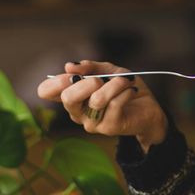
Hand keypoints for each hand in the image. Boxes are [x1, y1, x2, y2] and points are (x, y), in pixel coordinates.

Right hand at [36, 60, 166, 151]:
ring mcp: (91, 123)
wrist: (148, 108)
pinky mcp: (109, 128)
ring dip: (115, 84)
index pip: (45, 91)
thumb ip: (90, 67)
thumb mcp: (108, 71)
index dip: (55, 80)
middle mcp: (77, 112)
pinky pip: (115, 104)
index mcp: (71, 96)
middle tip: (101, 79)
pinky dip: (125, 91)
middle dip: (86, 82)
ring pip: (97, 99)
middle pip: (67, 98)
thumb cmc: (124, 88)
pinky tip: (131, 90)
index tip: (73, 74)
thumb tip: (69, 66)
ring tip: (125, 81)